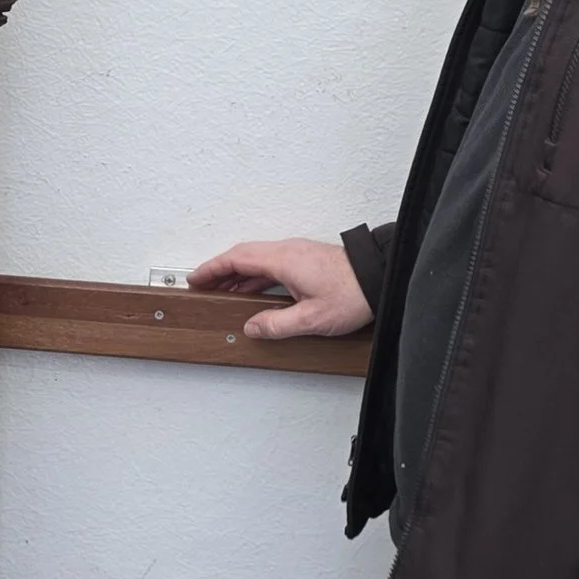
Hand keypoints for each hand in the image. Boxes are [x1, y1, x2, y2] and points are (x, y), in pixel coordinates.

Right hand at [187, 237, 370, 339]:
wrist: (382, 278)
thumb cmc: (354, 293)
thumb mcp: (312, 318)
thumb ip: (277, 324)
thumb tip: (252, 327)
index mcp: (283, 260)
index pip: (236, 259)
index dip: (212, 269)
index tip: (196, 278)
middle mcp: (288, 251)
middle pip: (243, 256)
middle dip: (219, 270)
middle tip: (203, 285)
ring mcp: (298, 254)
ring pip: (257, 259)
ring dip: (238, 273)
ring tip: (224, 291)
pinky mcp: (307, 260)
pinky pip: (271, 263)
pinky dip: (255, 275)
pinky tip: (254, 291)